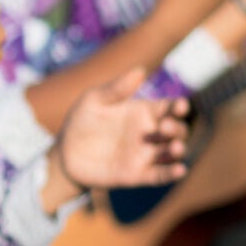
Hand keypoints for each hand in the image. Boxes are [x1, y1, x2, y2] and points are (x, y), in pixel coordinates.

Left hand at [52, 69, 189, 196]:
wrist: (65, 152)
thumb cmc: (81, 120)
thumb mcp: (94, 100)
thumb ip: (116, 88)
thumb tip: (140, 70)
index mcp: (143, 112)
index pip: (169, 108)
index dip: (179, 106)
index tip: (179, 105)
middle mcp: (150, 133)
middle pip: (176, 130)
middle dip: (176, 128)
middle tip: (164, 127)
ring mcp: (145, 155)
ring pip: (172, 152)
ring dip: (178, 150)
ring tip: (175, 147)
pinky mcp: (137, 175)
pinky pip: (160, 175)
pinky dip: (172, 173)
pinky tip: (179, 170)